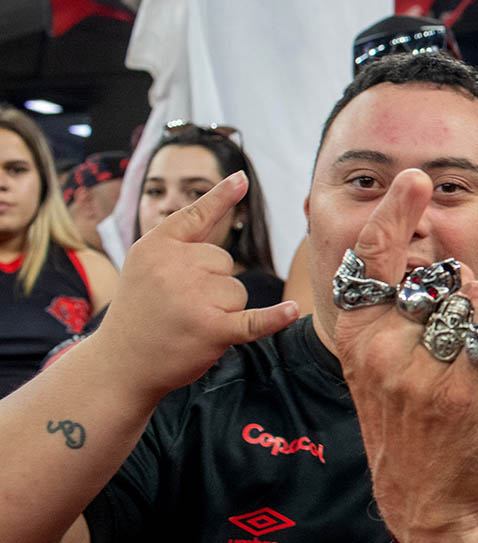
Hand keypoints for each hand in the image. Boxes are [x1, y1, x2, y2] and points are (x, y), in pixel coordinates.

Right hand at [96, 173, 297, 399]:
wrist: (120, 363)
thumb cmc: (140, 310)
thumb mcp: (146, 264)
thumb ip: (181, 237)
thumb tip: (228, 192)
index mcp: (157, 247)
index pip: (196, 216)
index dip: (219, 198)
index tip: (241, 179)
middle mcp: (175, 267)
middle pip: (224, 263)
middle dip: (210, 285)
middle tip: (177, 306)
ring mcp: (194, 298)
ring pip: (237, 292)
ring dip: (221, 311)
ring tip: (187, 323)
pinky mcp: (211, 329)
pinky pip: (253, 320)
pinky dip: (274, 318)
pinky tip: (291, 310)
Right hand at [336, 170, 477, 542]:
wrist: (427, 505)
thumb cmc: (411, 432)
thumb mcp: (382, 372)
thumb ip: (403, 320)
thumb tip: (456, 271)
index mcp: (358, 340)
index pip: (370, 262)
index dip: (393, 214)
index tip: (412, 180)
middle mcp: (387, 348)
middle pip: (438, 277)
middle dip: (464, 291)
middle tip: (467, 336)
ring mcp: (426, 366)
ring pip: (471, 296)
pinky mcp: (468, 383)